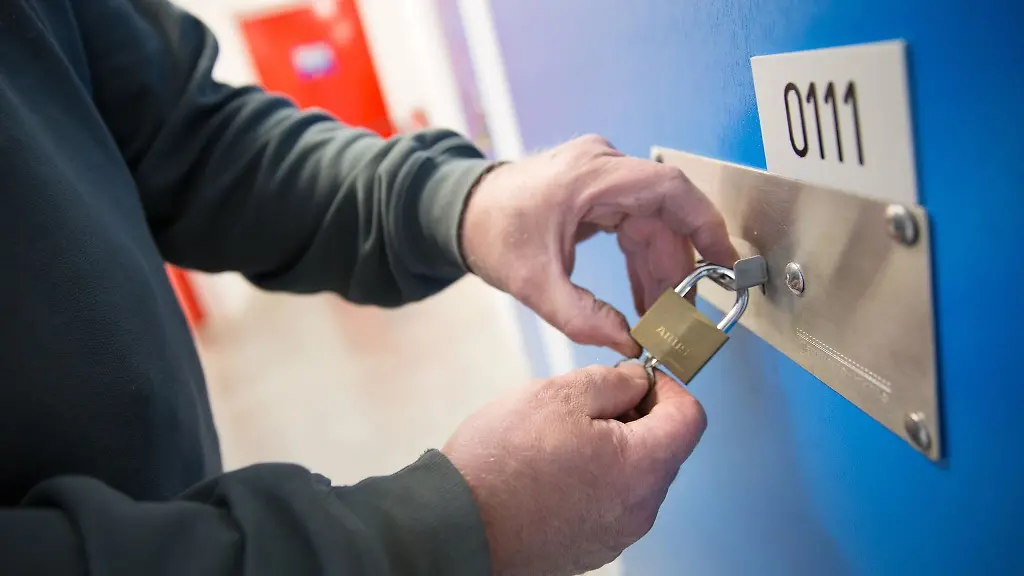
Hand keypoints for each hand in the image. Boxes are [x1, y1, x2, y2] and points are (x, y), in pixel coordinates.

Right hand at [443, 363, 705, 574]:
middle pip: (663, 447)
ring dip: (611, 448)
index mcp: (643, 466)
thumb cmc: (503, 461)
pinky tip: (551, 469)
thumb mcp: (560, 394)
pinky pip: (609, 502)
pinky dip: (593, 478)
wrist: (457, 525)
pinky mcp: (592, 547)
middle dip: (634, 416)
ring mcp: (617, 533)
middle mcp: (640, 508)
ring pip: (634, 475)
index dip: (666, 386)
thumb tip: (637, 381)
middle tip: (585, 404)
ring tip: (559, 439)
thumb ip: (613, 381)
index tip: (633, 378)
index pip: (691, 417)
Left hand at [460, 135, 737, 356]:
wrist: (460, 212)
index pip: (669, 190)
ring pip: (652, 223)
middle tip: (683, 316)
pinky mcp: (596, 192)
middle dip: (677, 268)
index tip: (724, 262)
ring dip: (660, 270)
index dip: (704, 224)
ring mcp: (601, 177)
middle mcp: (603, 167)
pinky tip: (645, 297)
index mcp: (592, 175)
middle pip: (664, 215)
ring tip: (663, 317)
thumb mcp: (533, 282)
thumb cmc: (490, 232)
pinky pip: (634, 225)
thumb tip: (627, 342)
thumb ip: (581, 317)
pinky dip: (641, 260)